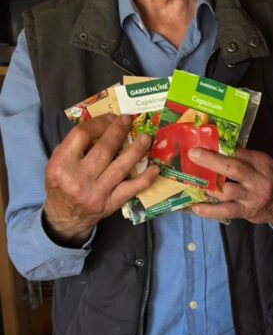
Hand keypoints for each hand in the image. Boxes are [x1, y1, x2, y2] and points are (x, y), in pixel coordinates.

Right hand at [44, 115, 158, 245]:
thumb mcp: (56, 163)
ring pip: (121, 167)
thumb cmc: (60, 185)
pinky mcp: (110, 204)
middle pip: (104, 149)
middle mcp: (79, 179)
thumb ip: (73, 146)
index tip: (109, 117)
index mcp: (61, 165)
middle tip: (128, 121)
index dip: (98, 123)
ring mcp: (97, 193)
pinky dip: (145, 179)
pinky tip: (154, 168)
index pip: (81, 135)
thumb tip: (100, 126)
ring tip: (145, 138)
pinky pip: (131, 189)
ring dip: (136, 150)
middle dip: (118, 131)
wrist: (64, 217)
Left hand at [188, 147, 272, 224]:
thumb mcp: (263, 163)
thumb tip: (217, 149)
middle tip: (193, 154)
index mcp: (261, 163)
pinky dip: (209, 211)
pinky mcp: (246, 212)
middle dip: (211, 161)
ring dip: (206, 186)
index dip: (220, 148)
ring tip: (191, 181)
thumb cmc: (271, 179)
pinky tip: (195, 208)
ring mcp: (251, 197)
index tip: (202, 142)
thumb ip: (244, 157)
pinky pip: (225, 212)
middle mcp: (257, 179)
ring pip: (226, 191)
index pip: (239, 153)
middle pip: (232, 169)